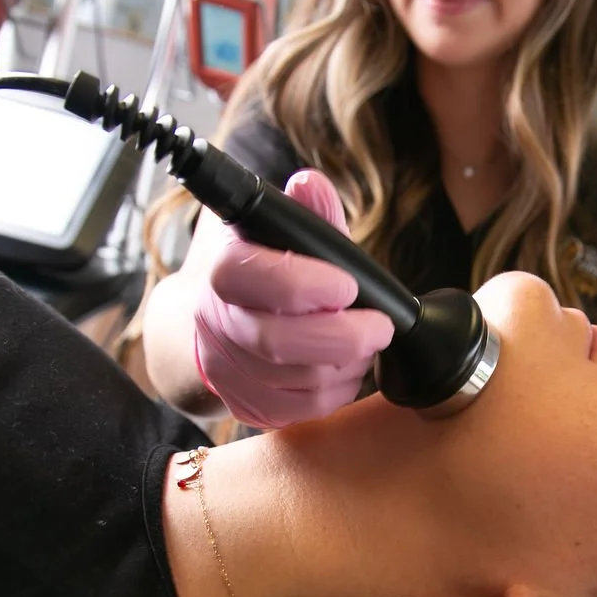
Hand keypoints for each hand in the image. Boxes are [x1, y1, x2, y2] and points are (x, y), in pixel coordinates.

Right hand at [194, 168, 394, 427]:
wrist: (220, 317)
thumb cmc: (265, 268)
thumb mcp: (284, 231)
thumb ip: (308, 212)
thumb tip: (310, 185)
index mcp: (224, 270)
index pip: (256, 278)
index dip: (306, 285)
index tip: (349, 285)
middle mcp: (216, 322)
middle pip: (277, 342)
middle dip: (343, 337)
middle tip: (380, 327)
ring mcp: (226, 369)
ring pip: (296, 381)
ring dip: (346, 365)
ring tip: (366, 342)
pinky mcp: (244, 404)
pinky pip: (300, 411)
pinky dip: (336, 392)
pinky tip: (346, 369)